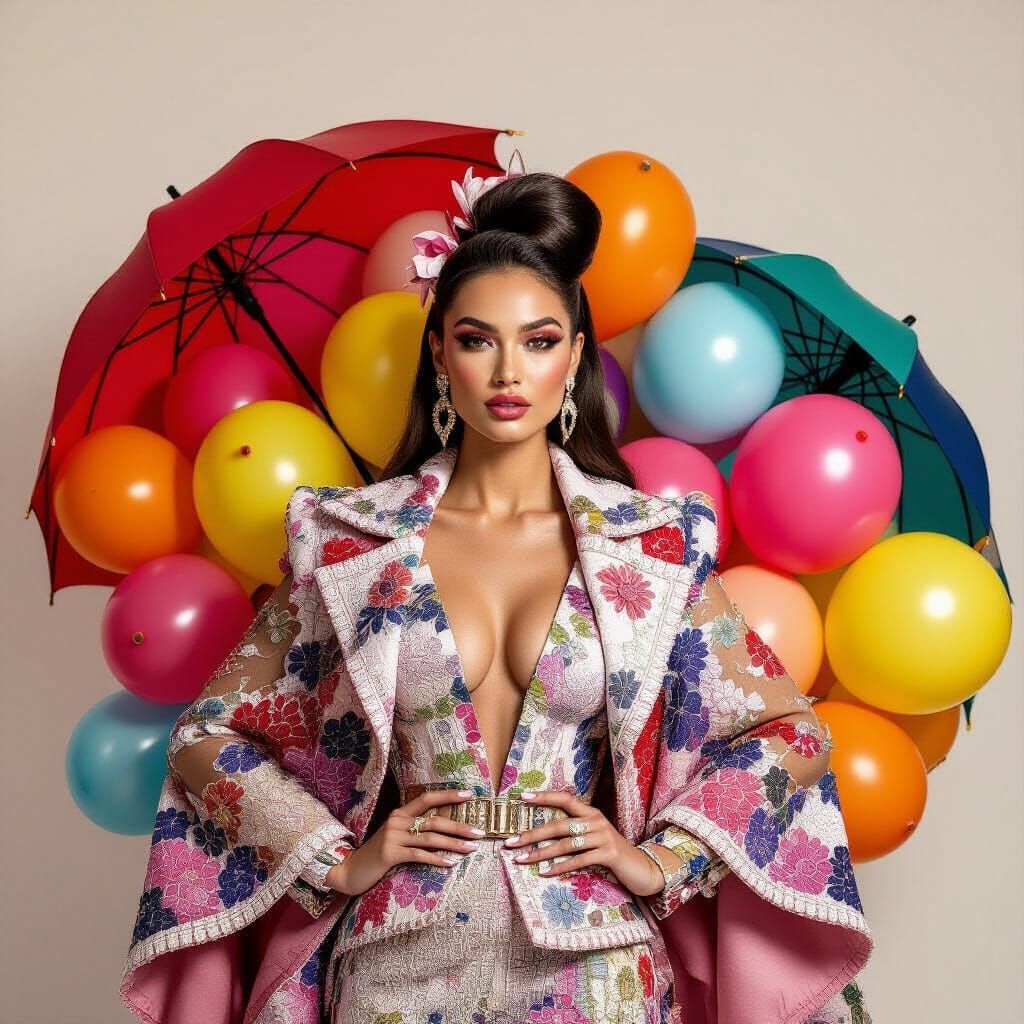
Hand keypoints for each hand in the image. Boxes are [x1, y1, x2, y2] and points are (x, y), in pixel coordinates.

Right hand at [326, 788, 482, 896]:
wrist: (351, 870)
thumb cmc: (378, 854)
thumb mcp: (395, 836)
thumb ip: (414, 829)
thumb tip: (444, 829)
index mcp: (400, 813)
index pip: (427, 798)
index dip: (448, 795)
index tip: (469, 795)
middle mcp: (397, 821)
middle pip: (434, 819)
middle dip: (459, 826)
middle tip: (478, 832)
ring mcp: (392, 836)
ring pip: (430, 838)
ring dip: (453, 844)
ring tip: (470, 849)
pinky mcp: (390, 853)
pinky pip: (419, 855)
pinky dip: (437, 859)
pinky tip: (450, 864)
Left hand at [501, 790, 668, 898]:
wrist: (642, 868)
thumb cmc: (611, 853)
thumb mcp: (594, 837)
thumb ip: (575, 832)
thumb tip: (542, 835)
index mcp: (591, 813)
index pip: (565, 799)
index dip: (544, 797)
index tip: (522, 797)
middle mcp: (596, 821)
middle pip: (558, 825)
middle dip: (531, 834)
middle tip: (510, 842)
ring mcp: (603, 837)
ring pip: (565, 844)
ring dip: (540, 854)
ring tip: (521, 860)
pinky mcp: (608, 854)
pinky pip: (578, 860)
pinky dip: (560, 867)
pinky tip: (545, 873)